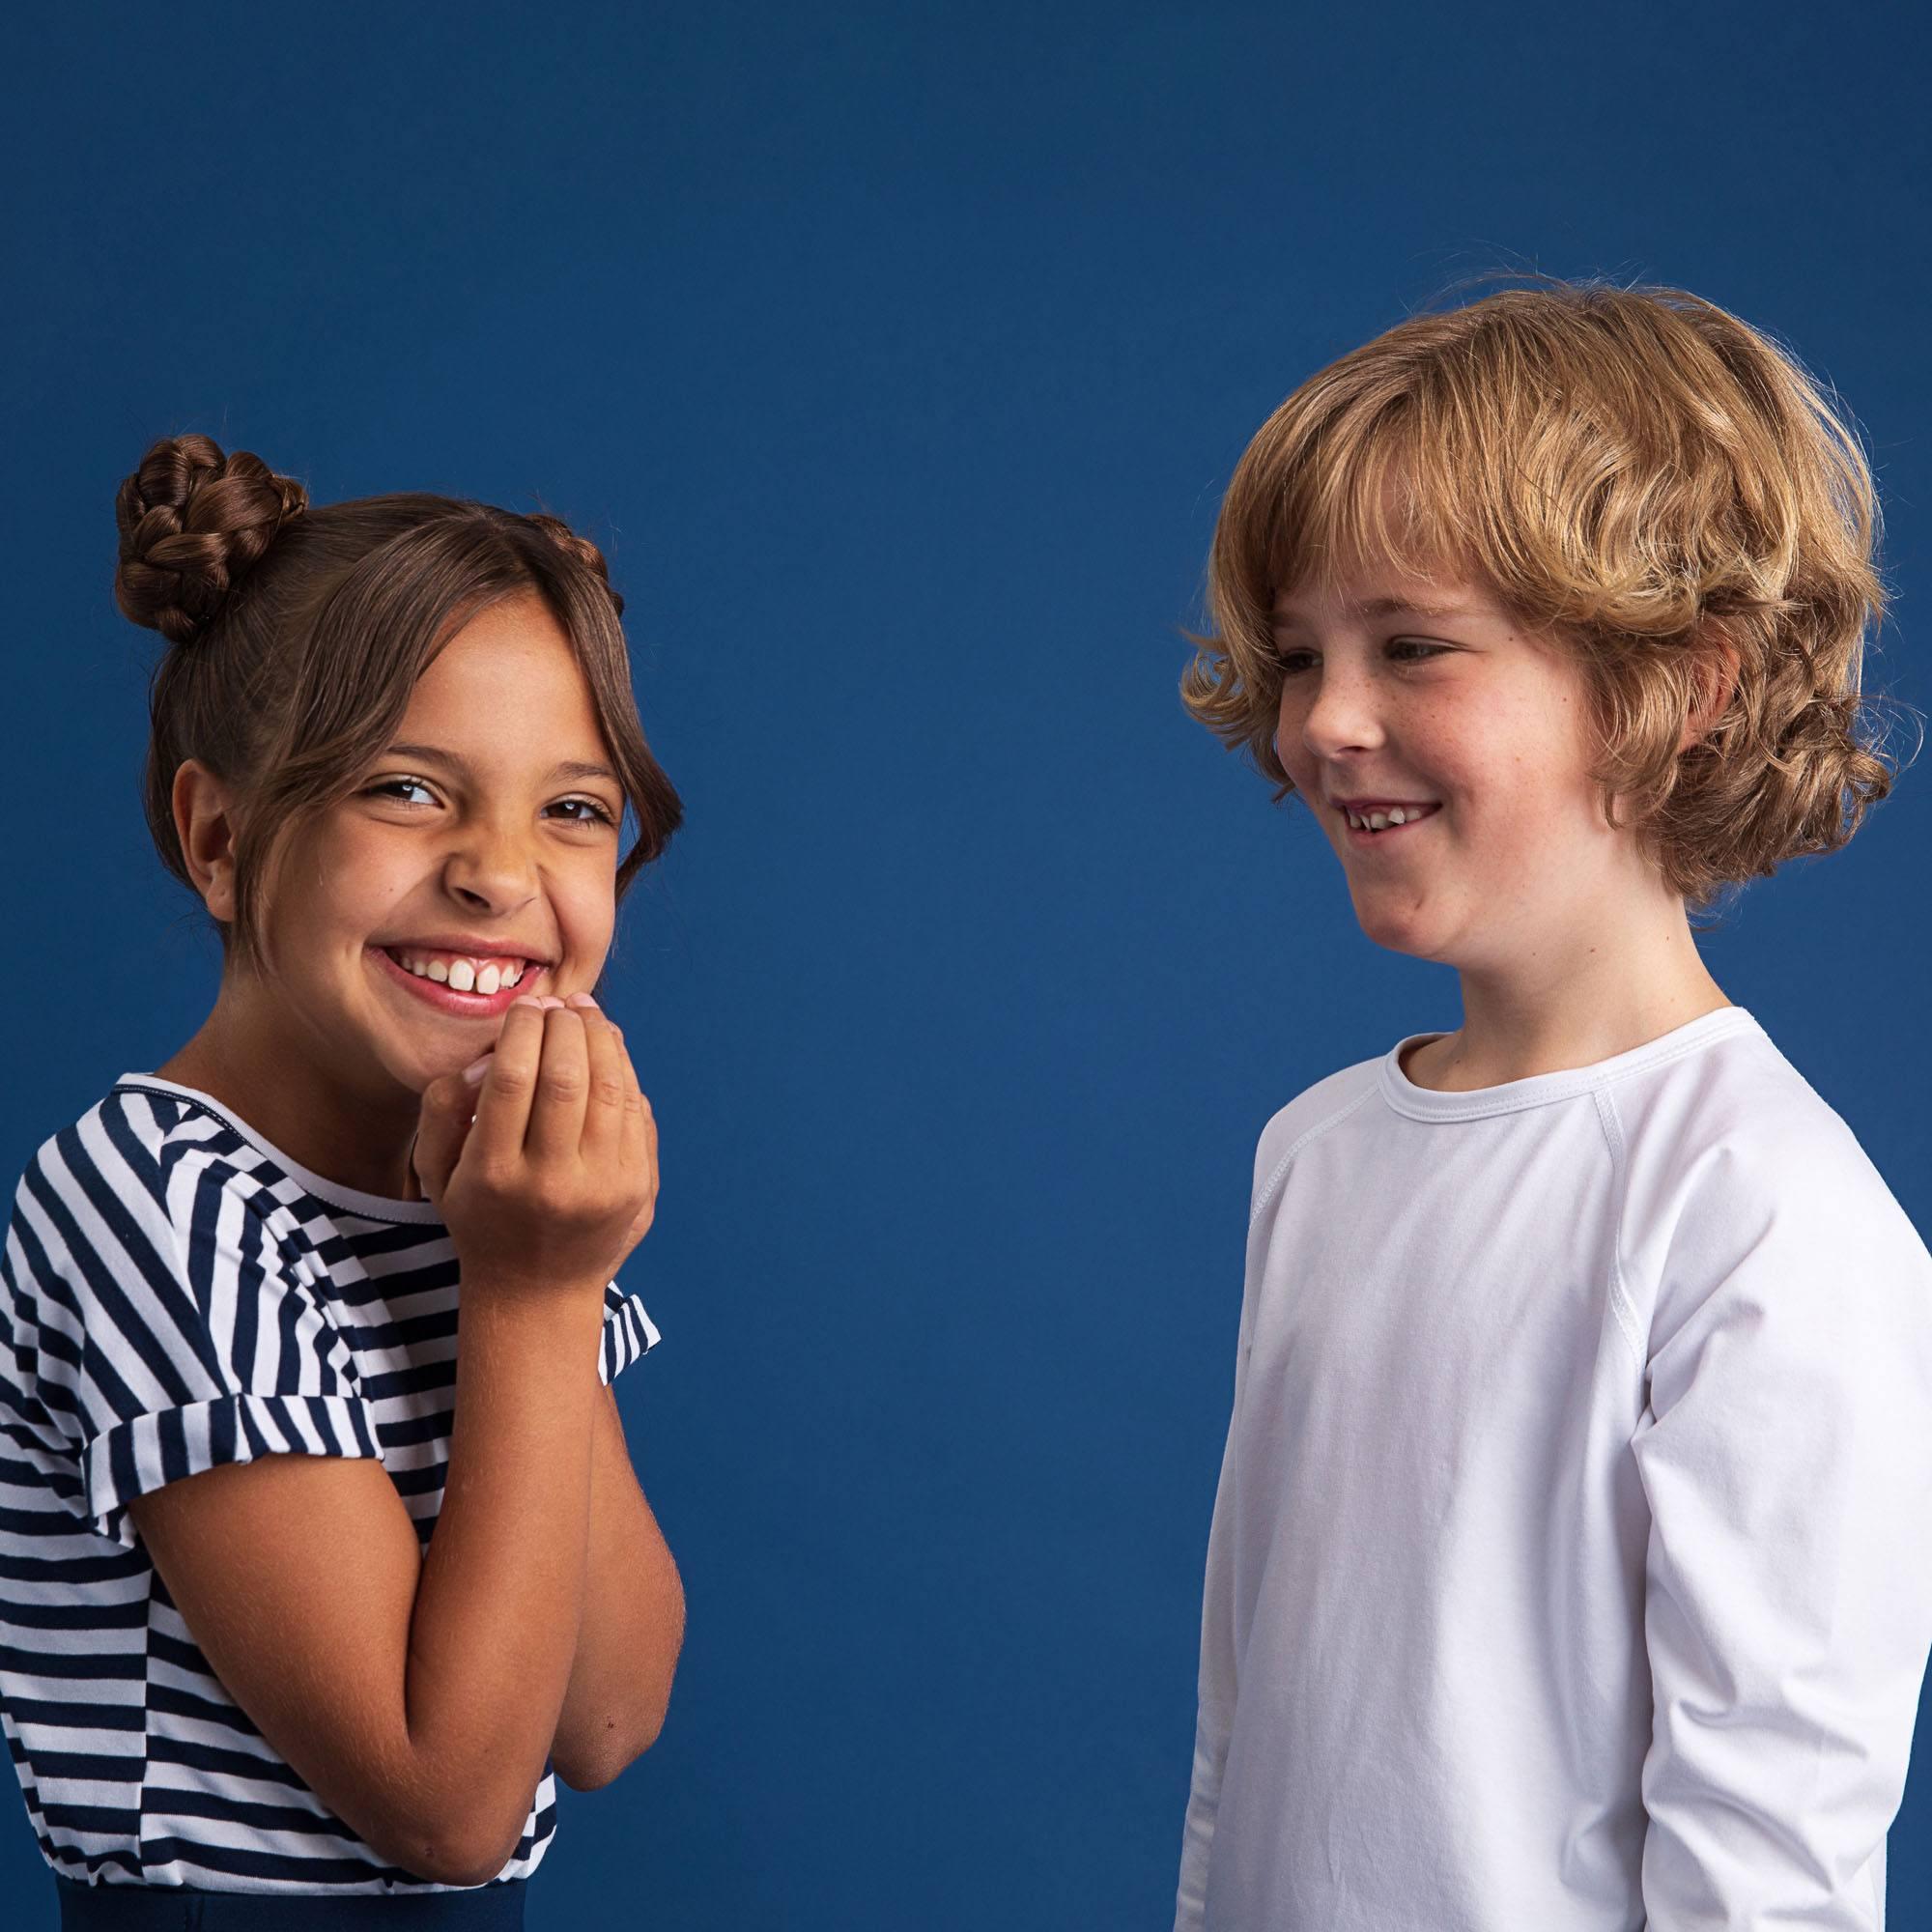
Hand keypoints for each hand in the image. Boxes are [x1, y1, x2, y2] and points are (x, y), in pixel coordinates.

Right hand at [411, 993, 657, 1296]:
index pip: (513, 1077)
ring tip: (586, 1014)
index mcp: (494, 1174)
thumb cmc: (481, 1217)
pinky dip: (624, 1070)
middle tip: (559, 1004)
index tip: (525, 1007)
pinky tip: (608, 1050)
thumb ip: (442, 1107)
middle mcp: (551, 1181)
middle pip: (566, 1076)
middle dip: (564, 1025)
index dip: (522, 1028)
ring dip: (601, 1037)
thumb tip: (489, 1054)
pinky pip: (637, 1110)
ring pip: (610, 1087)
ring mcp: (602, 1186)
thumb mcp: (436, 1172)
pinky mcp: (638, 1187)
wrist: (538, 1293)